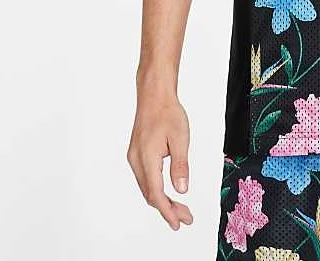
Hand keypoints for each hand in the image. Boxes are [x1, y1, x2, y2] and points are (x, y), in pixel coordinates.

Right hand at [127, 88, 193, 230]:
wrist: (154, 95)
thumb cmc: (168, 112)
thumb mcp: (180, 137)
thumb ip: (180, 165)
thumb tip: (181, 189)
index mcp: (146, 158)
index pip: (156, 194)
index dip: (167, 211)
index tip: (179, 223)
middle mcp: (136, 161)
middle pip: (150, 194)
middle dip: (167, 209)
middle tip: (185, 218)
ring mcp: (134, 158)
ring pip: (146, 187)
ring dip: (162, 200)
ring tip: (180, 208)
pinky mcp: (136, 154)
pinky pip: (145, 178)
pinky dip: (156, 189)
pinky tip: (168, 192)